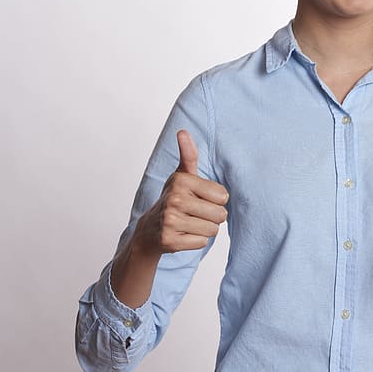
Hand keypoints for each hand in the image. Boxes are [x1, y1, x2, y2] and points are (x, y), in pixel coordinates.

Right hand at [132, 130, 228, 254]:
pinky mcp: (170, 241)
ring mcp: (170, 221)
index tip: (200, 198)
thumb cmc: (173, 199)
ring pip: (212, 230)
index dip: (216, 200)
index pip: (223, 196)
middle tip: (196, 213)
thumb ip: (188, 154)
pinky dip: (196, 241)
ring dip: (205, 229)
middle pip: (220, 214)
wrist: (149, 229)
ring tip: (189, 223)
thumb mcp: (181, 175)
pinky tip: (183, 234)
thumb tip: (183, 131)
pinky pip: (202, 242)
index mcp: (181, 181)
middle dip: (212, 216)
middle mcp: (174, 199)